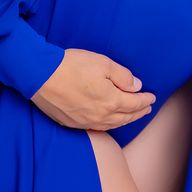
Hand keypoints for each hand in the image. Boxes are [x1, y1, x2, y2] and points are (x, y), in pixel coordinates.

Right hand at [31, 49, 154, 132]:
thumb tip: (136, 86)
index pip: (135, 103)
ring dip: (125, 120)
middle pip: (126, 117)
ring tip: (131, 116)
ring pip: (111, 125)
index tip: (152, 97)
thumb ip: (123, 76)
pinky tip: (108, 121)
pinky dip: (107, 125)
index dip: (145, 100)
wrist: (40, 75)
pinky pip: (96, 127)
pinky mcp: (72, 123)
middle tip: (146, 108)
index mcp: (111, 101)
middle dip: (139, 113)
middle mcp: (100, 116)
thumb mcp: (103, 63)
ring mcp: (85, 122)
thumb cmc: (71, 66)